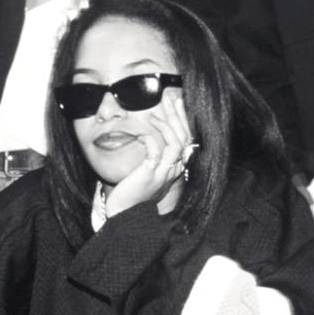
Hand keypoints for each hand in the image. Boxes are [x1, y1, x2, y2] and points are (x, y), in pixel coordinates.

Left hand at [105, 90, 195, 216]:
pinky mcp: (149, 175)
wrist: (126, 215)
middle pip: (184, 138)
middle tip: (169, 99)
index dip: (184, 120)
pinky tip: (140, 134)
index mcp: (175, 168)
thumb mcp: (149, 173)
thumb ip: (154, 157)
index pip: (187, 139)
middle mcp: (173, 170)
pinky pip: (154, 151)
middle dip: (177, 116)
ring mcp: (163, 173)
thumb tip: (149, 136)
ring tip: (153, 115)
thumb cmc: (134, 194)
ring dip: (165, 126)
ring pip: (175, 143)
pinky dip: (148, 138)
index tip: (178, 103)